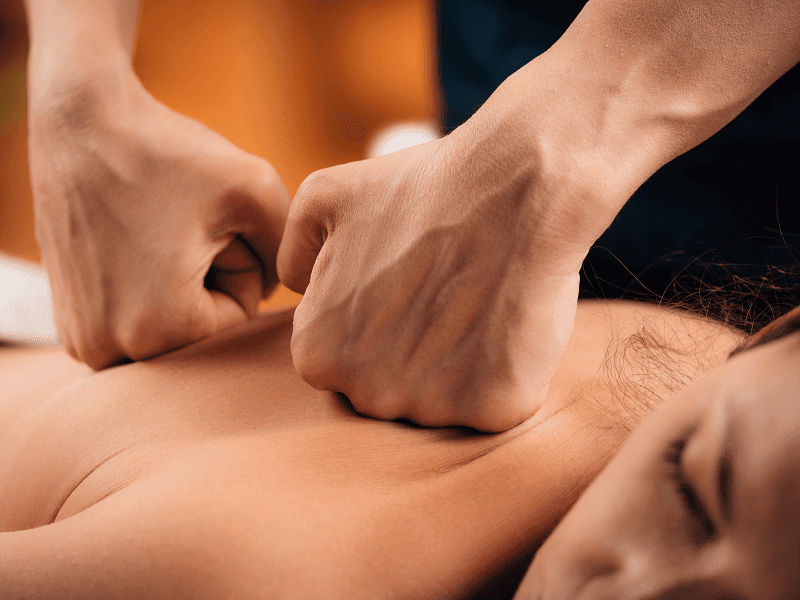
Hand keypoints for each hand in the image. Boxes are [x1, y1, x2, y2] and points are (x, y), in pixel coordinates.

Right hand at [28, 67, 288, 367]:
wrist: (80, 123)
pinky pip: (138, 321)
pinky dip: (145, 287)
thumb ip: (288, 250)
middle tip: (176, 223)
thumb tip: (277, 291)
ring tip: (151, 233)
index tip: (205, 221)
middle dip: (208, 276)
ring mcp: (83, 342)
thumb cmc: (169, 152)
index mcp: (163, 329)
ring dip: (178, 283)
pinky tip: (129, 242)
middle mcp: (113, 352)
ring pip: (172, 325)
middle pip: (205, 327)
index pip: (240, 314)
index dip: (238, 260)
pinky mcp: (71, 326)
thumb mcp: (257, 190)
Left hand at [277, 97, 593, 431]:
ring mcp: (431, 408)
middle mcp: (365, 393)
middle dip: (417, 350)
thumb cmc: (423, 189)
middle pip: (392, 388)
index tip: (410, 283)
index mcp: (317, 354)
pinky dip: (509, 371)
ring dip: (463, 364)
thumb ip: (293, 253)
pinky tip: (511, 321)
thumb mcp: (325, 197)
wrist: (519, 186)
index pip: (343, 360)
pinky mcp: (493, 410)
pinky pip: (497, 404)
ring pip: (445, 401)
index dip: (381, 319)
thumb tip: (297, 289)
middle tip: (447, 290)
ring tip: (480, 300)